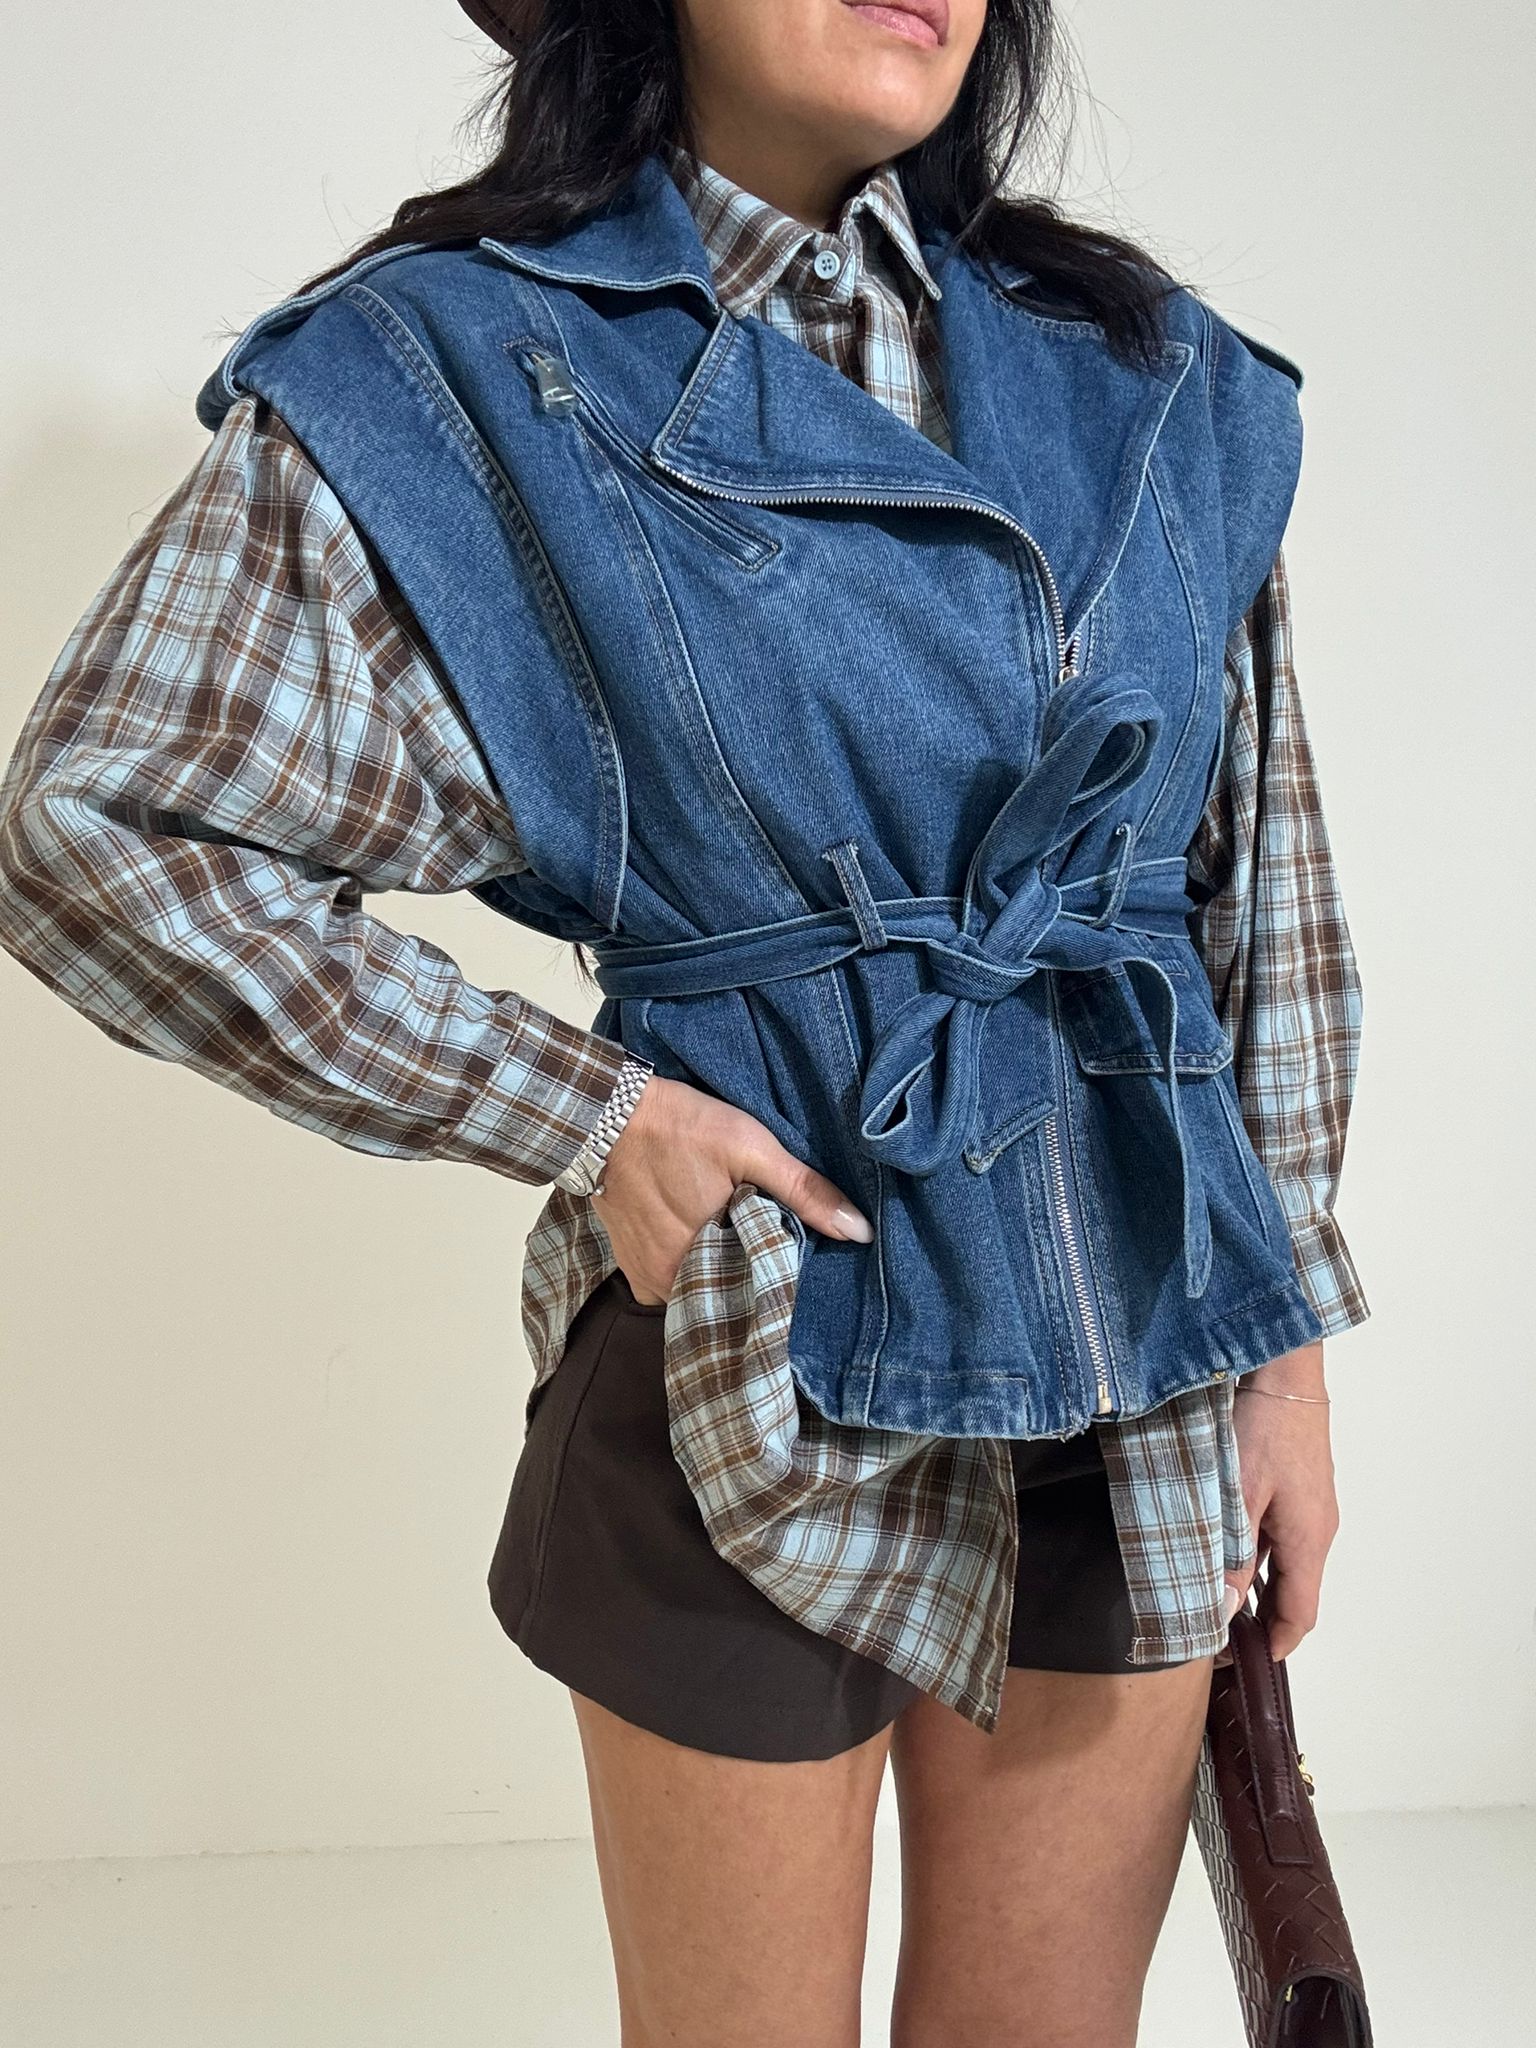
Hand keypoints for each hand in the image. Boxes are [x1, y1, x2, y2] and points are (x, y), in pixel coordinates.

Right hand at [587, 1073, 874, 1306]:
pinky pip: (669, 1284)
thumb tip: (859, 1232)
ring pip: (697, 1291)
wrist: (605, 1114)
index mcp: (706, 1263)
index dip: (779, 1279)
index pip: (758, 1295)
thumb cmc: (682, 1129)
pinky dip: (688, 1269)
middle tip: (766, 1246)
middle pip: (726, 1297)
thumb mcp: (753, 1149)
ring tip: (736, 1243)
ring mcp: (646, 1279)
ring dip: (717, 1274)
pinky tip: (702, 1242)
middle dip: (748, 1279)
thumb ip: (805, 1192)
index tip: (794, 1260)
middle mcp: (671, 1284)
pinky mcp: (629, 1266)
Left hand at [1218, 1342, 1338, 1666]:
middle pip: (1293, 1590)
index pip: (1300, 1612)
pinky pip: (1280, 1534)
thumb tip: (1221, 1607)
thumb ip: (1229, 1554)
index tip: (1249, 1660)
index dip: (1277, 1642)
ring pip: (1283, 1561)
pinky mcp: (1298, 1486)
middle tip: (1220, 1632)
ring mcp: (1310, 1506)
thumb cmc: (1265, 1424)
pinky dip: (1256, 1552)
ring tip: (1216, 1596)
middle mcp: (1317, 1528)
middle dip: (1262, 1618)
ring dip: (1255, 1583)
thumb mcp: (1237, 1494)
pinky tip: (1226, 1548)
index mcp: (1309, 1539)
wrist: (1282, 1369)